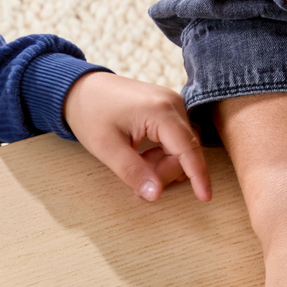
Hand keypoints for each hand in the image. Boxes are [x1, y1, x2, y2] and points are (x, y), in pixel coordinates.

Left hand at [62, 71, 211, 202]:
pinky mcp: (169, 106)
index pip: (188, 149)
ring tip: (136, 161)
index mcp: (160, 111)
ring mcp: (172, 103)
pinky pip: (176, 138)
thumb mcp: (107, 148)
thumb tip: (155, 194)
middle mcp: (173, 103)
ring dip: (162, 162)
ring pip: (181, 146)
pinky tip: (143, 153)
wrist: (80, 89)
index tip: (205, 198)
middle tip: (136, 181)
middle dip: (164, 171)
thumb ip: (133, 172)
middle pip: (185, 151)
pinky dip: (162, 152)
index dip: (198, 176)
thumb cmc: (90, 114)